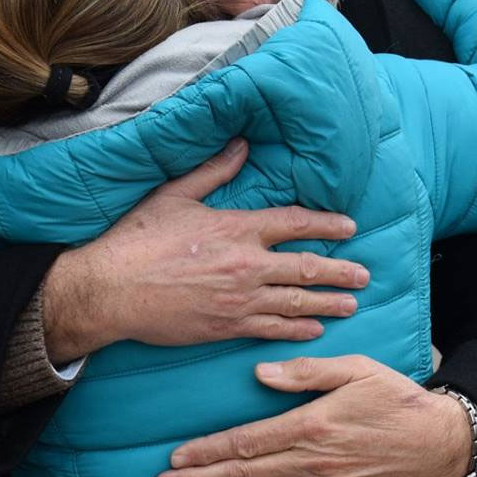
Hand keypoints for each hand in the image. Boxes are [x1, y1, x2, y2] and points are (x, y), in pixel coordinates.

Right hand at [38, 139, 370, 362]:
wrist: (113, 289)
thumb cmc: (138, 239)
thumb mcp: (175, 195)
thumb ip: (213, 171)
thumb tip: (241, 145)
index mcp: (237, 228)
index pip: (295, 224)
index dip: (327, 225)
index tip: (350, 227)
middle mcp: (247, 264)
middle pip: (307, 268)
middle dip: (341, 271)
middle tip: (364, 274)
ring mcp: (240, 299)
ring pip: (297, 303)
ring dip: (329, 304)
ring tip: (351, 304)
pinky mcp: (227, 327)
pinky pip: (273, 329)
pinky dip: (297, 330)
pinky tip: (314, 330)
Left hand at [154, 355, 473, 476]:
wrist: (438, 444)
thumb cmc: (395, 400)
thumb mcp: (356, 369)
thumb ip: (306, 370)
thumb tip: (259, 374)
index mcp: (312, 425)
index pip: (246, 441)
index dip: (207, 451)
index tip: (176, 456)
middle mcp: (313, 461)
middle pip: (243, 474)